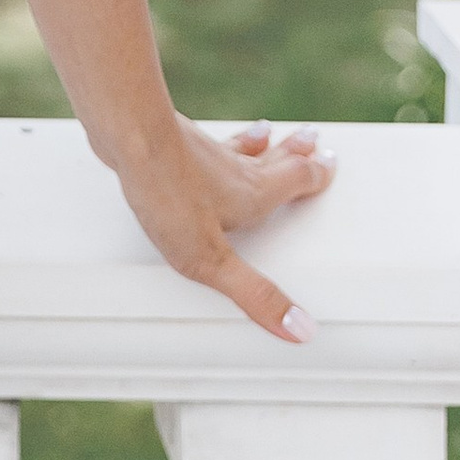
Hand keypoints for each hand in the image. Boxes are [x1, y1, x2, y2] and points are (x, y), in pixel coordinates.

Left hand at [113, 115, 335, 341]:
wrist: (129, 138)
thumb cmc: (168, 195)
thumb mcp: (212, 260)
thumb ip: (254, 294)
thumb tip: (300, 328)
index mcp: (254, 194)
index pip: (296, 180)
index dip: (316, 174)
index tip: (330, 162)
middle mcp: (234, 168)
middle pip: (273, 156)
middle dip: (294, 152)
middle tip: (311, 138)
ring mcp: (202, 151)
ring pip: (239, 147)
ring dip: (258, 143)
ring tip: (265, 132)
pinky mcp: (171, 142)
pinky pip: (202, 141)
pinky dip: (213, 139)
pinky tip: (197, 140)